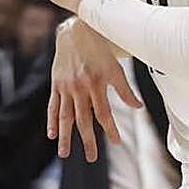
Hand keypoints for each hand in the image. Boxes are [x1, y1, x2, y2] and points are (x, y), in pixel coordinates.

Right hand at [48, 18, 141, 160]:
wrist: (74, 31)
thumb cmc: (99, 49)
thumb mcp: (115, 67)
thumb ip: (125, 89)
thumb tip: (138, 107)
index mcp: (96, 83)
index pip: (103, 113)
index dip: (110, 129)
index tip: (116, 143)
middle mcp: (80, 87)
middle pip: (83, 119)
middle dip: (87, 140)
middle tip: (91, 157)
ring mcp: (66, 87)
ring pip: (65, 116)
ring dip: (65, 136)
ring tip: (64, 154)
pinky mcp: (56, 84)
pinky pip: (53, 106)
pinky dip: (51, 120)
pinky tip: (51, 134)